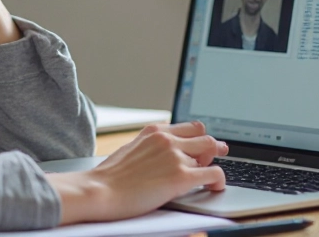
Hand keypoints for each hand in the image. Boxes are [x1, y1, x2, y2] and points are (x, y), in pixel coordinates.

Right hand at [48, 122, 227, 224]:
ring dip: (209, 167)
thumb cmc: (110, 177)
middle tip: (214, 158)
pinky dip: (219, 181)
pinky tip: (215, 187)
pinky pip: (214, 174)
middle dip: (211, 150)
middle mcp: (167, 139)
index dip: (200, 138)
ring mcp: (175, 156)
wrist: (100, 191)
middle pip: (205, 138)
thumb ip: (151, 147)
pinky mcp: (181, 177)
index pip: (190, 127)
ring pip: (210, 156)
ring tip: (205, 180)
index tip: (205, 146)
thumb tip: (165, 154)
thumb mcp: (130, 149)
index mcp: (154, 131)